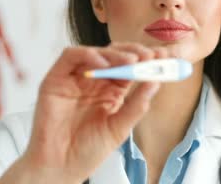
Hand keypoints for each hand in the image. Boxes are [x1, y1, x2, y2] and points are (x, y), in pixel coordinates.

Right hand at [0, 42, 166, 183]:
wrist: (60, 167)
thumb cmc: (88, 150)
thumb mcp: (119, 128)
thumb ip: (136, 105)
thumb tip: (156, 81)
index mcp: (111, 90)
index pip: (131, 67)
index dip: (147, 60)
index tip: (164, 58)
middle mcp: (94, 80)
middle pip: (115, 55)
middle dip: (135, 52)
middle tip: (150, 56)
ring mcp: (75, 78)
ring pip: (96, 52)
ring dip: (115, 54)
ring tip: (132, 61)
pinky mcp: (56, 78)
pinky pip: (71, 56)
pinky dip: (88, 55)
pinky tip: (103, 64)